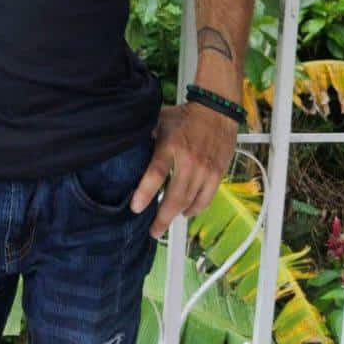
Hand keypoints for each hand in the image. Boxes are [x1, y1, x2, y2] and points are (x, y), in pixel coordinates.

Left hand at [130, 102, 238, 238]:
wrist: (217, 112)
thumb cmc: (184, 116)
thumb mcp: (160, 121)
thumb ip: (146, 136)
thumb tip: (125, 148)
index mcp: (171, 145)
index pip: (156, 173)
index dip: (145, 193)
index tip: (135, 208)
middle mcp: (189, 161)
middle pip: (175, 197)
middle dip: (162, 218)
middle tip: (153, 232)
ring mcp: (205, 170)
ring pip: (190, 202)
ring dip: (176, 216)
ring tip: (164, 223)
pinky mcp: (217, 175)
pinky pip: (205, 200)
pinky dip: (194, 210)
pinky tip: (185, 212)